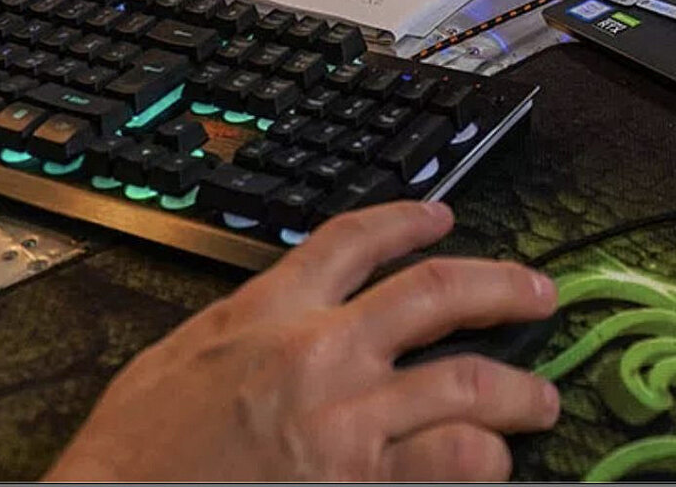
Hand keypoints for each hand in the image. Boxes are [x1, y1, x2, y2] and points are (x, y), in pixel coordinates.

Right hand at [47, 200, 559, 481]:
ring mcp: (347, 419)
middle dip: (503, 288)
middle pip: (437, 293)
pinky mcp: (361, 482)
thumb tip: (283, 321)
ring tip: (540, 401)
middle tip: (542, 295)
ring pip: (466, 381)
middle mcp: (320, 352)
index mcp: (270, 311)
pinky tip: (493, 461)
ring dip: (517, 390)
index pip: (352, 240)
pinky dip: (483, 458)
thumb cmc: (134, 453)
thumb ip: (244, 330)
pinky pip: (451, 460)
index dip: (408, 220)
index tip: (441, 215)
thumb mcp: (179, 358)